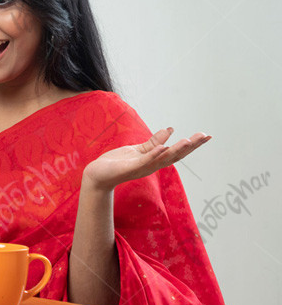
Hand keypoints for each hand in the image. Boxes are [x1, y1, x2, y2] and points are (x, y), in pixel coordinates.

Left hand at [83, 127, 211, 191]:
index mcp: (155, 160)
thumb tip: (170, 130)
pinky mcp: (131, 167)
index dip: (192, 144)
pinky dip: (154, 154)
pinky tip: (163, 147)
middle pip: (176, 155)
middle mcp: (152, 165)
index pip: (177, 151)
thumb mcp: (138, 149)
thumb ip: (153, 142)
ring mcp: (143, 167)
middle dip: (191, 146)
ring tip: (189, 140)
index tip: (206, 135)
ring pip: (163, 158)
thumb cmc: (117, 163)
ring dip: (176, 150)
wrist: (98, 174)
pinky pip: (145, 161)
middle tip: (205, 136)